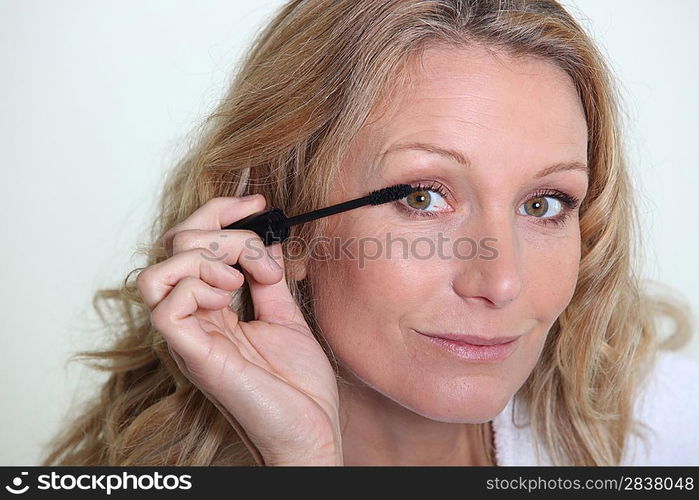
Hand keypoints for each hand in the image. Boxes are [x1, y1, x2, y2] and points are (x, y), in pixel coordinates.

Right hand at [135, 195, 341, 464]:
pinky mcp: (193, 355)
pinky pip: (166, 306)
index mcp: (213, 308)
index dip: (220, 213)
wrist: (311, 431)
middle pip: (171, 248)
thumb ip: (269, 279)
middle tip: (257, 248)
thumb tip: (265, 240)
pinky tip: (231, 295)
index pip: (192, 244)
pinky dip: (197, 284)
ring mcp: (190, 337)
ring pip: (155, 274)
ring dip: (200, 258)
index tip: (257, 202)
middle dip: (216, 228)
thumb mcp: (286, 316)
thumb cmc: (298, 385)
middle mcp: (194, 319)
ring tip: (239, 276)